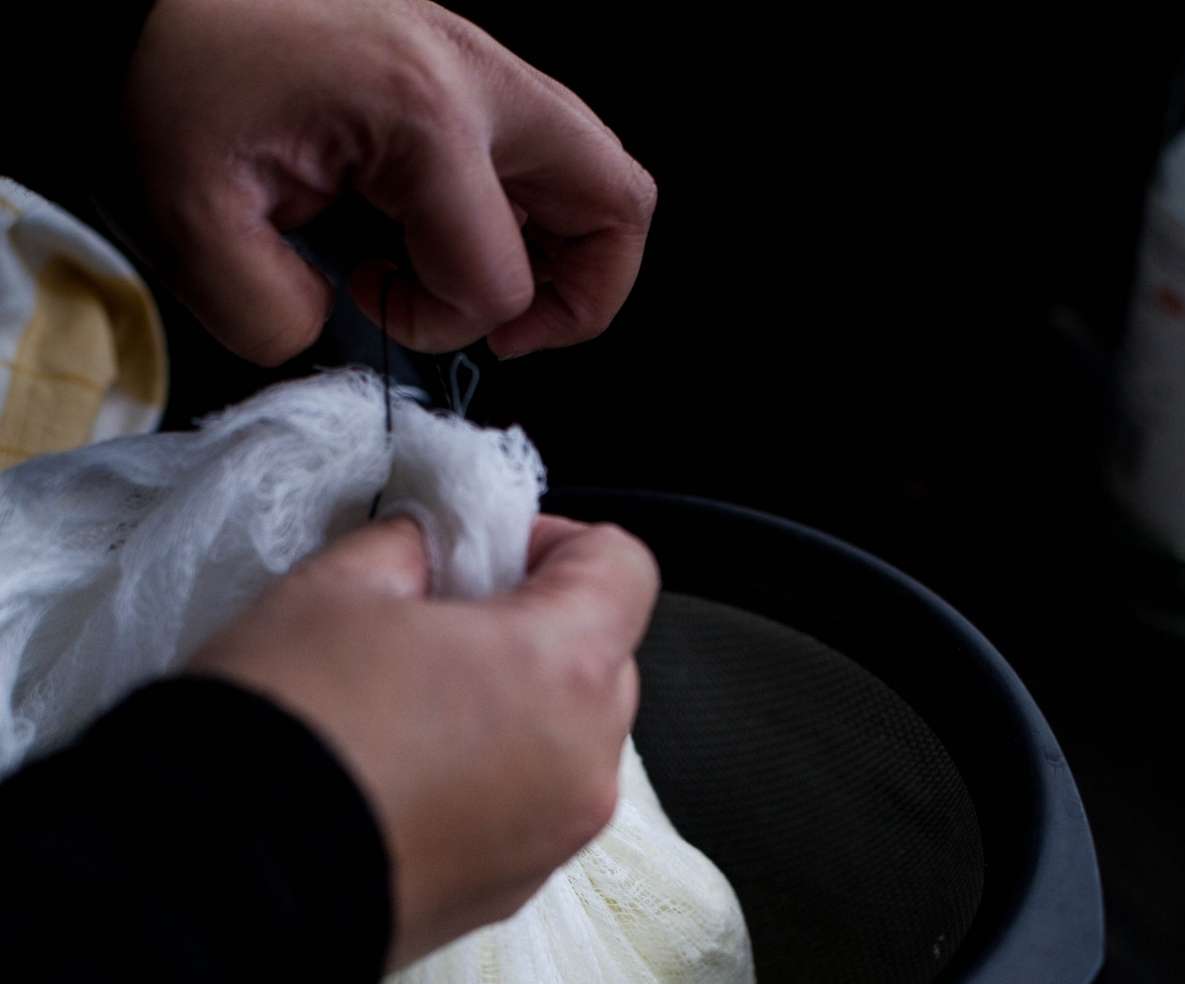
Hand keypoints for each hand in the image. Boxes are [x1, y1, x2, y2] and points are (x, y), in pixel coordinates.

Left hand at [120, 0, 655, 363]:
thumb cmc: (176, 76)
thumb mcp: (189, 216)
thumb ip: (263, 310)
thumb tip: (322, 327)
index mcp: (425, 116)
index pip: (500, 279)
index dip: (442, 327)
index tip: (370, 304)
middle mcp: (476, 80)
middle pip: (618, 203)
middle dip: (580, 297)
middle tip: (504, 326)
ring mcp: (480, 64)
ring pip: (601, 175)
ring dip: (565, 254)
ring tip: (481, 283)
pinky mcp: (463, 66)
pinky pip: (550, 153)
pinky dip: (528, 213)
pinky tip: (451, 232)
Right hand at [188, 515, 659, 966]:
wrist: (231, 881)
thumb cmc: (289, 725)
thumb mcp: (334, 587)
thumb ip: (408, 548)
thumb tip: (430, 550)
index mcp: (563, 669)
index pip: (624, 569)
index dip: (558, 542)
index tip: (487, 551)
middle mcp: (584, 764)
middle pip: (606, 662)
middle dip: (539, 630)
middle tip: (443, 625)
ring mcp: (554, 841)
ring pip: (570, 744)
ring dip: (519, 712)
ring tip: (415, 709)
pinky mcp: (511, 895)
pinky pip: (530, 813)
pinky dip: (493, 783)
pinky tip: (405, 776)